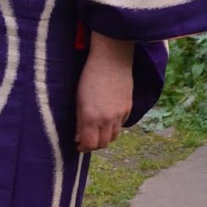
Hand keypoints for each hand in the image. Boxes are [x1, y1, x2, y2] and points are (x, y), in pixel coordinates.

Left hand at [75, 32, 133, 151]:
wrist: (112, 58)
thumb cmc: (89, 75)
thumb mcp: (79, 99)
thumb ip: (79, 121)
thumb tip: (79, 137)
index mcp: (91, 117)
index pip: (89, 144)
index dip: (83, 147)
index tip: (78, 144)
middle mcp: (107, 119)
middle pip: (103, 144)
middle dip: (94, 145)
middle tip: (87, 139)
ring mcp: (120, 114)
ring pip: (114, 136)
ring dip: (105, 137)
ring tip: (97, 130)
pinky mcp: (128, 108)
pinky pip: (121, 125)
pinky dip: (114, 126)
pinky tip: (108, 118)